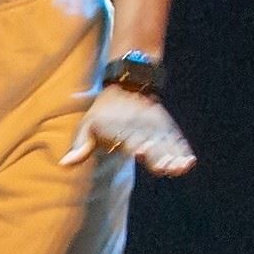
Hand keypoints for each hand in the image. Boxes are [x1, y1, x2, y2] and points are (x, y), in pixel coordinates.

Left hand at [67, 83, 197, 178]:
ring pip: (166, 142)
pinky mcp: (164, 125)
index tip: (141, 152)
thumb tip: (63, 165)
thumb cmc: (102, 114)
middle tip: (167, 167)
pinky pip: (175, 138)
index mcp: (120, 130)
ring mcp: (154, 126)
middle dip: (159, 154)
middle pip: (151, 143)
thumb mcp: (87, 126)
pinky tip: (190, 161)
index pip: (129, 139)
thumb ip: (80, 148)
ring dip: (175, 154)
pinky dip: (182, 148)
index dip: (135, 145)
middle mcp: (139, 128)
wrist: (127, 86)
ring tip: (184, 166)